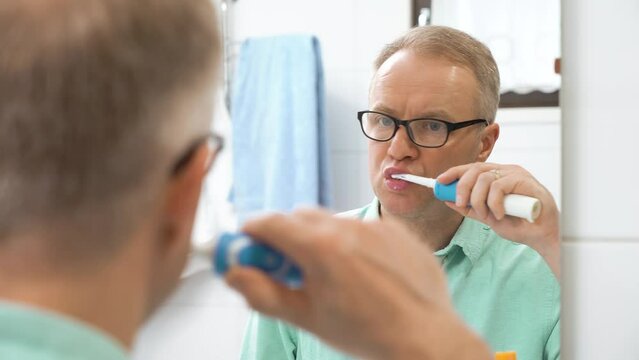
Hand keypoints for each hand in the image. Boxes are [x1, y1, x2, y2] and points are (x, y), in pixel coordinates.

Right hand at [225, 209, 490, 359]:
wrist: (425, 338)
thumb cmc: (366, 333)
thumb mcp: (306, 317)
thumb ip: (263, 293)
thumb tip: (234, 273)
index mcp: (319, 248)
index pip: (269, 222)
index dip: (252, 233)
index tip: (248, 245)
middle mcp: (347, 228)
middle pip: (300, 216)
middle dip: (287, 234)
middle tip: (287, 264)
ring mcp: (376, 227)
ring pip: (334, 222)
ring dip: (323, 239)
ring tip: (334, 275)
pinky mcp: (398, 231)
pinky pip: (365, 228)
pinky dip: (356, 243)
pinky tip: (366, 274)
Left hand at [438, 163, 559, 277]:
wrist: (540, 236)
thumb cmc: (517, 224)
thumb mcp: (487, 216)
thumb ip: (469, 208)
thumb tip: (447, 200)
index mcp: (496, 176)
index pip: (471, 168)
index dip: (454, 173)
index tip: (439, 182)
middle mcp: (504, 171)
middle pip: (475, 169)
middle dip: (462, 186)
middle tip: (459, 203)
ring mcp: (515, 174)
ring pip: (485, 178)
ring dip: (478, 199)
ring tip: (486, 214)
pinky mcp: (524, 180)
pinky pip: (498, 187)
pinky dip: (494, 203)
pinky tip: (500, 214)